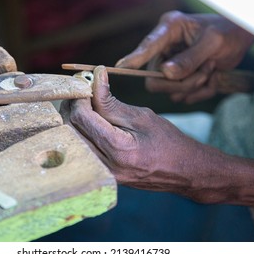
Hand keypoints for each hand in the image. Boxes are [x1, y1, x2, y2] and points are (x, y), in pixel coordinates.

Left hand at [61, 66, 232, 202]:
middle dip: (72, 106)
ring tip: (85, 104)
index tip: (85, 82)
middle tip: (83, 92)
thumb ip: (111, 101)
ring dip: (73, 120)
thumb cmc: (168, 141)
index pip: (82, 117)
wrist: (183, 171)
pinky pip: (81, 150)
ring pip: (72, 141)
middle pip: (71, 130)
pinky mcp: (102, 175)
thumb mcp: (141, 116)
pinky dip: (80, 133)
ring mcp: (103, 173)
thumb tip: (94, 77)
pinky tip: (89, 122)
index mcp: (118, 149)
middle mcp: (106, 165)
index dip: (79, 96)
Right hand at [116, 11, 253, 102]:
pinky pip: (183, 97)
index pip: (147, 47)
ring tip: (210, 68)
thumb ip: (189, 58)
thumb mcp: (213, 42)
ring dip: (194, 85)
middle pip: (154, 80)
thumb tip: (166, 73)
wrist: (240, 39)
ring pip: (170, 91)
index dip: (133, 59)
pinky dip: (201, 92)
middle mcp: (164, 50)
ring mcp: (170, 67)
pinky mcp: (179, 80)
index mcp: (169, 30)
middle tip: (205, 71)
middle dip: (182, 82)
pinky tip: (211, 76)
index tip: (119, 67)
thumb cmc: (227, 31)